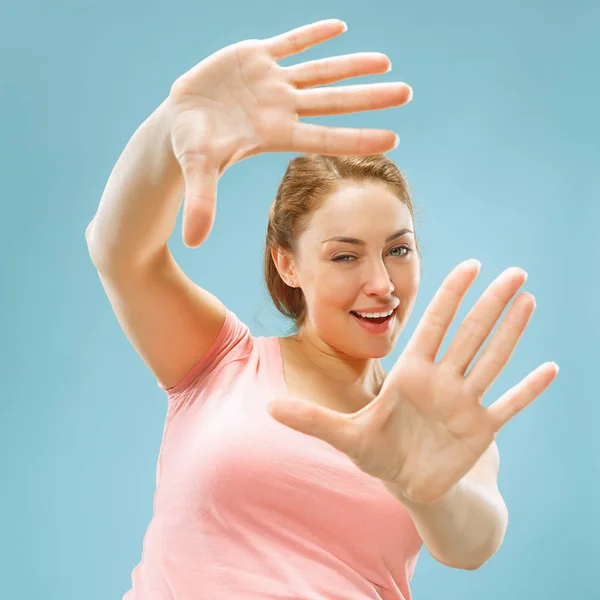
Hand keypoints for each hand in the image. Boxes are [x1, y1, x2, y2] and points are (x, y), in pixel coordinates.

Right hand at [165, 18, 411, 246]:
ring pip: (320, 71)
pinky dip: (312, 33)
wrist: (180, 119)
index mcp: (274, 134)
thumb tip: (192, 241)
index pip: (324, 138)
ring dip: (352, 65)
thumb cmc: (192, 146)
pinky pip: (290, 42)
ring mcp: (271, 81)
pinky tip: (339, 26)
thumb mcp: (197, 168)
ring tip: (386, 62)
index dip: (357, 138)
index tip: (393, 139)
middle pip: (334, 102)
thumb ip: (201, 201)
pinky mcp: (255, 57)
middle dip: (369, 98)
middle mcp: (281, 107)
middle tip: (407, 93)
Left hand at [267, 260, 558, 505]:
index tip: (467, 265)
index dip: (450, 296)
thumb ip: (310, 418)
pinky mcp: (480, 430)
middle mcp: (441, 381)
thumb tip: (268, 407)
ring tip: (529, 299)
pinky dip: (528, 389)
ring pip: (492, 359)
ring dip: (511, 331)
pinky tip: (550, 368)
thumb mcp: (343, 435)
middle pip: (470, 333)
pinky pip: (510, 405)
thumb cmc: (376, 453)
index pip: (433, 326)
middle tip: (515, 270)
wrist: (405, 482)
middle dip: (491, 303)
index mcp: (410, 373)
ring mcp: (464, 403)